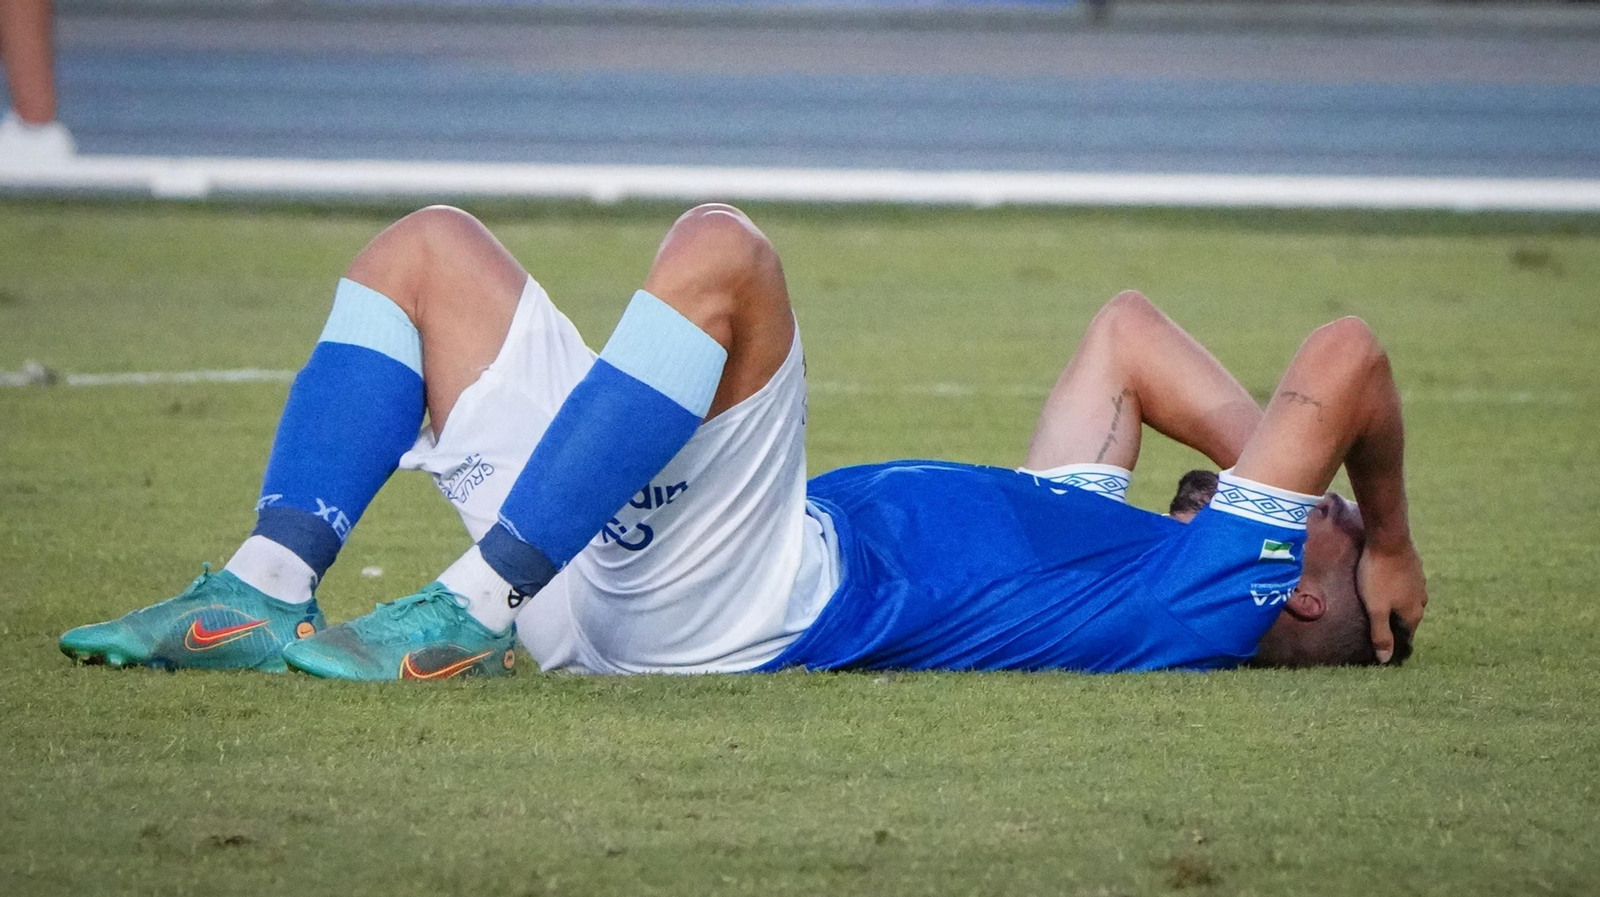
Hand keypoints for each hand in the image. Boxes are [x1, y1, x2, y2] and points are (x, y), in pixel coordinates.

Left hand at [1355, 540, 1426, 663]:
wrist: (1388, 538)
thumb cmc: (1379, 575)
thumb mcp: (1376, 608)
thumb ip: (1381, 634)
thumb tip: (1385, 660)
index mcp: (1414, 613)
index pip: (1407, 636)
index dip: (1395, 643)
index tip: (1383, 647)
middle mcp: (1421, 599)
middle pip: (1408, 618)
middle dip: (1395, 624)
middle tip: (1377, 626)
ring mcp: (1420, 582)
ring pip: (1408, 600)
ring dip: (1396, 605)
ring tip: (1380, 606)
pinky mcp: (1414, 567)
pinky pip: (1406, 585)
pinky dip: (1397, 589)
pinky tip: (1386, 586)